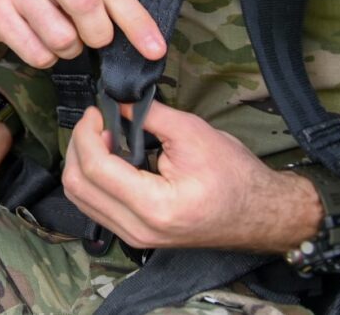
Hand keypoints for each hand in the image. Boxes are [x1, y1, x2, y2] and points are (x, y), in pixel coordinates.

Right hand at [0, 0, 164, 68]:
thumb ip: (100, 1)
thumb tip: (142, 42)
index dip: (137, 23)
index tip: (155, 51)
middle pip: (87, 5)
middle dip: (97, 35)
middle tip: (90, 41)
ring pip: (63, 37)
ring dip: (67, 51)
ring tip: (55, 37)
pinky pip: (37, 53)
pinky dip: (43, 58)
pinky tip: (33, 42)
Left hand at [61, 100, 321, 251]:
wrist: (261, 213)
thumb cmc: (234, 174)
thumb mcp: (191, 133)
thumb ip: (146, 115)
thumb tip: (113, 102)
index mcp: (155, 207)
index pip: (95, 168)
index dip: (86, 133)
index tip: (96, 110)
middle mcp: (138, 229)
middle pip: (78, 185)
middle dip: (78, 145)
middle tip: (96, 120)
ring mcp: (134, 237)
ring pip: (80, 198)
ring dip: (81, 161)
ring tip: (102, 135)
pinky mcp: (134, 236)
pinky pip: (93, 206)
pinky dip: (90, 177)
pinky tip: (109, 155)